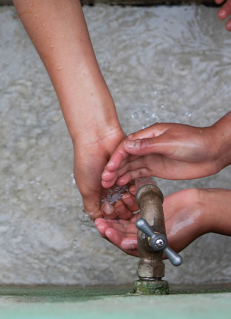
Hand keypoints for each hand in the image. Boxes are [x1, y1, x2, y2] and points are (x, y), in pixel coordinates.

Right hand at [74, 128, 138, 220]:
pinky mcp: (132, 171)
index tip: (107, 213)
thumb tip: (97, 222)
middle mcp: (110, 187)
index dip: (109, 216)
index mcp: (97, 192)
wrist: (96, 139)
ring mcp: (121, 179)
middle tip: (116, 203)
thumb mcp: (85, 189)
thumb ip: (91, 207)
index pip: (107, 213)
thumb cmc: (86, 161)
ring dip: (125, 198)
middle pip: (121, 208)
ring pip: (130, 199)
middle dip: (120, 209)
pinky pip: (136, 185)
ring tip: (120, 193)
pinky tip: (127, 188)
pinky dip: (131, 188)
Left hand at [95, 188, 206, 255]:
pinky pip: (132, 211)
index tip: (103, 228)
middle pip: (122, 233)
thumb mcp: (166, 236)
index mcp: (150, 248)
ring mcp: (147, 224)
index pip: (126, 245)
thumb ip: (146, 241)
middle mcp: (146, 237)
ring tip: (112, 207)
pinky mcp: (147, 212)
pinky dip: (126, 206)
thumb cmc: (187, 225)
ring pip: (124, 221)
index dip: (113, 237)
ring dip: (117, 215)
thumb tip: (125, 245)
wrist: (198, 208)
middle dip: (110, 226)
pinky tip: (122, 200)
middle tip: (99, 219)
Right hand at [101, 122, 227, 187]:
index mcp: (149, 135)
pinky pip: (140, 173)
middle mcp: (147, 146)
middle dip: (114, 167)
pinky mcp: (157, 168)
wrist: (214, 151)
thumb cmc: (195, 141)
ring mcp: (152, 157)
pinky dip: (129, 178)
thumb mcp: (170, 142)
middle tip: (105, 178)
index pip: (127, 146)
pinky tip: (121, 183)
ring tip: (109, 183)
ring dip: (119, 174)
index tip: (109, 167)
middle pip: (125, 157)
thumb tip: (127, 145)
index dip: (116, 156)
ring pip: (130, 166)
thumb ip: (148, 145)